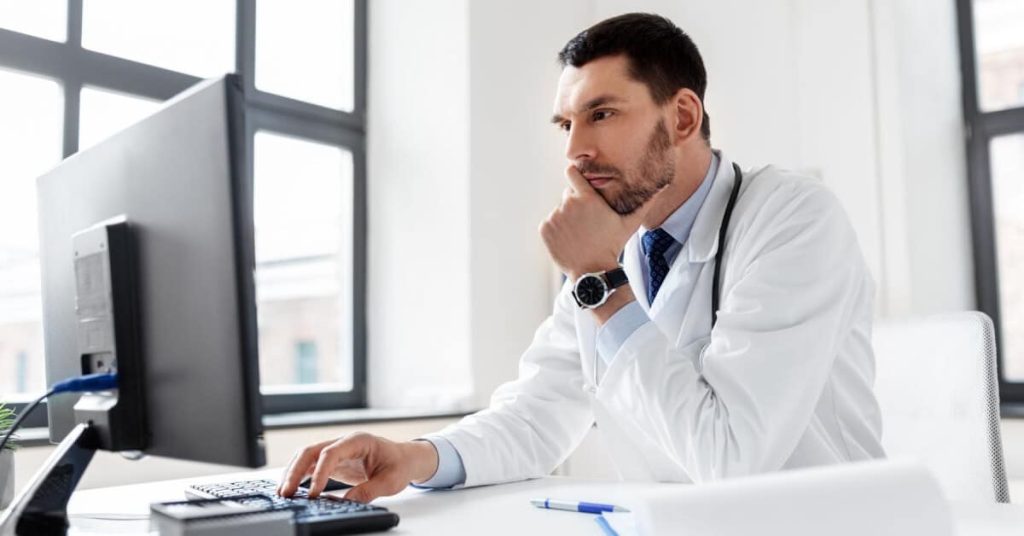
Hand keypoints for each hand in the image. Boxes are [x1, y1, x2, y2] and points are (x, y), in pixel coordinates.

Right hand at [276, 433, 438, 502]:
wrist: (404, 458)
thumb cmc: (399, 465)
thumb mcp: (390, 481)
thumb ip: (368, 491)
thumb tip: (346, 503)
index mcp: (358, 441)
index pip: (331, 453)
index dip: (319, 473)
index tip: (313, 494)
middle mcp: (343, 442)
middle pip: (311, 451)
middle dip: (295, 471)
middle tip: (286, 493)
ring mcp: (336, 450)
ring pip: (306, 457)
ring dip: (292, 473)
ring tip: (282, 493)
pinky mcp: (333, 461)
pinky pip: (311, 465)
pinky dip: (299, 476)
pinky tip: (292, 489)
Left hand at [540, 165, 649, 279]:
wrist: (593, 271)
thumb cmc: (613, 245)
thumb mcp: (630, 223)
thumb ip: (644, 203)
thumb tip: (662, 186)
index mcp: (587, 197)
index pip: (572, 172)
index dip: (575, 176)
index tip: (579, 183)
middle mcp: (568, 204)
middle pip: (567, 195)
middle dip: (575, 203)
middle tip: (587, 221)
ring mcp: (555, 216)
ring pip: (559, 210)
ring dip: (566, 218)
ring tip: (580, 234)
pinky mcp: (545, 229)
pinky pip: (549, 223)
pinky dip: (556, 230)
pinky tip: (570, 240)